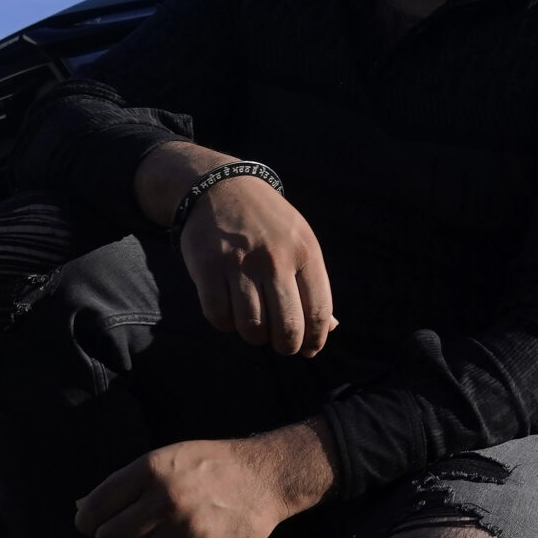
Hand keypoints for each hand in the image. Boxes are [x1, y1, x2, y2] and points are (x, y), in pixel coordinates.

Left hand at [74, 424, 336, 537]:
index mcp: (151, 470)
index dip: (88, 521)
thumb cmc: (209, 466)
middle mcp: (166, 499)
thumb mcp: (167, 459)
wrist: (265, 477)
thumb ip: (127, 484)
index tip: (96, 524)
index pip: (94, 509)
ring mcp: (186, 528)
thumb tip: (81, 510)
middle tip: (130, 535)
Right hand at [138, 142, 335, 356]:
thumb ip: (315, 284)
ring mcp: (239, 264)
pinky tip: (230, 313)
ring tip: (255, 325)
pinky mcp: (207, 268)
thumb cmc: (268, 222)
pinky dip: (225, 324)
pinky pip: (219, 317)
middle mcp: (275, 259)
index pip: (318, 312)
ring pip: (252, 328)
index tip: (309, 350)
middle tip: (282, 344)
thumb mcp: (301, 241)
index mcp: (305, 252)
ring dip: (254, 336)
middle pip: (287, 327)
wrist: (220, 187)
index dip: (316, 340)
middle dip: (286, 346)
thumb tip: (331, 328)